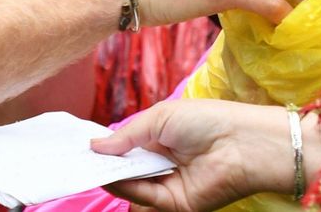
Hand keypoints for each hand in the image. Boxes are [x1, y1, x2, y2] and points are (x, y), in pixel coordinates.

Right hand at [92, 99, 320, 211]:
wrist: (242, 143)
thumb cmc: (207, 120)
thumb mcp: (160, 118)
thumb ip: (126, 136)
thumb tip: (95, 146)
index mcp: (161, 138)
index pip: (127, 148)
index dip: (106, 148)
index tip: (81, 147)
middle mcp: (163, 163)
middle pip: (126, 169)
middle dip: (104, 165)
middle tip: (79, 160)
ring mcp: (169, 184)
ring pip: (131, 186)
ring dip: (111, 178)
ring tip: (90, 166)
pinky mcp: (176, 204)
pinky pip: (145, 198)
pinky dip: (126, 189)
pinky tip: (110, 176)